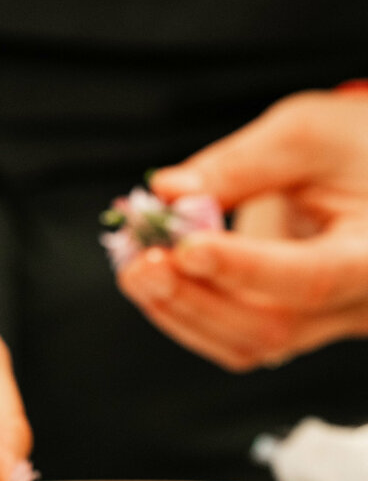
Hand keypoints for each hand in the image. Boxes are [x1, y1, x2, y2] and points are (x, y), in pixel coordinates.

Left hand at [117, 90, 367, 369]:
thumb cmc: (352, 149)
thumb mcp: (304, 135)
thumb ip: (237, 165)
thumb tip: (166, 192)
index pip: (312, 278)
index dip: (243, 268)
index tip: (184, 248)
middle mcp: (355, 305)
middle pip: (271, 328)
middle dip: (194, 298)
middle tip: (139, 264)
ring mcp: (322, 327)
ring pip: (246, 345)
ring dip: (179, 311)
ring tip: (134, 269)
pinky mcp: (290, 329)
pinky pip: (234, 340)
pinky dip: (187, 315)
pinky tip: (155, 283)